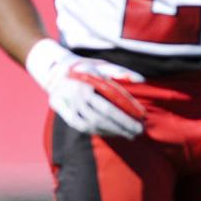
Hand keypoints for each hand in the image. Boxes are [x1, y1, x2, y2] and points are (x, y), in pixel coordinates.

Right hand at [26, 39, 145, 138]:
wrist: (58, 69)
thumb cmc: (88, 68)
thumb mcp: (103, 65)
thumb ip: (122, 72)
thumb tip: (142, 79)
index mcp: (88, 84)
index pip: (109, 106)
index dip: (125, 117)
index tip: (141, 121)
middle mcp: (77, 96)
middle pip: (102, 118)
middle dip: (122, 127)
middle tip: (138, 132)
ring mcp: (69, 105)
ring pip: (91, 125)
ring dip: (111, 131)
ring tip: (128, 134)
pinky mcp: (64, 112)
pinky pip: (81, 126)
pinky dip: (97, 131)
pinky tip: (111, 133)